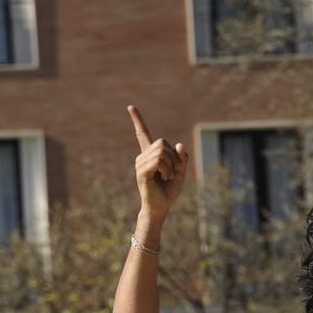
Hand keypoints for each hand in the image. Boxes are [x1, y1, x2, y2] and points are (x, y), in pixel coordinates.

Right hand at [128, 105, 187, 222]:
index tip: (130, 106)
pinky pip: (158, 161)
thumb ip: (182, 158)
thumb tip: (180, 144)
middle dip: (173, 157)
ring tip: (166, 176)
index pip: (143, 134)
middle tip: (172, 171)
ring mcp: (140, 163)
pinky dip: (167, 169)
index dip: (137, 120)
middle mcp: (143, 156)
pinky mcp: (141, 171)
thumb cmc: (169, 190)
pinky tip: (163, 177)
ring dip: (171, 165)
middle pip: (163, 142)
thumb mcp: (181, 171)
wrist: (161, 206)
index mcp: (151, 154)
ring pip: (162, 152)